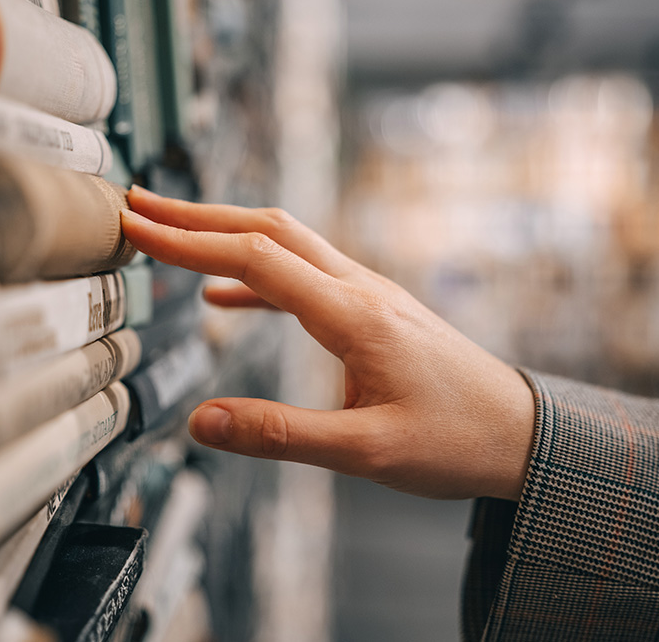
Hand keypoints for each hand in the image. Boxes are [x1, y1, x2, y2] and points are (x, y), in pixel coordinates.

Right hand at [120, 187, 534, 499]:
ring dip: (226, 235)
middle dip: (198, 216)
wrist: (521, 432)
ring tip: (171, 236)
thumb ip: (282, 435)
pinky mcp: (373, 311)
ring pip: (287, 244)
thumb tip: (204, 422)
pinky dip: (256, 277)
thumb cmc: (458, 440)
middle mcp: (362, 290)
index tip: (137, 228)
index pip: (255, 260)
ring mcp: (369, 294)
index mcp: (355, 315)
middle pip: (268, 230)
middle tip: (140, 206)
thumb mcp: (367, 451)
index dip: (189, 242)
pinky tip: (226, 297)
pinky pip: (303, 277)